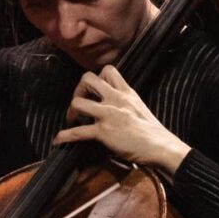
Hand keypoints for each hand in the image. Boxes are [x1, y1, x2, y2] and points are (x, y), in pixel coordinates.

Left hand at [52, 66, 189, 171]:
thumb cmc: (152, 131)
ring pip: (77, 103)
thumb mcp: (139, 107)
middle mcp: (115, 99)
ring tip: (71, 120)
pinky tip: (58, 140)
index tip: (94, 91)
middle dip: (78, 89)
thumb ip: (125, 102)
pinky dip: (64, 136)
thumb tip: (113, 105)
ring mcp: (108, 114)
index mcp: (126, 92)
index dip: (96, 78)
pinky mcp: (103, 132)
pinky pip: (77, 132)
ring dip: (70, 111)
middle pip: (87, 79)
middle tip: (79, 103)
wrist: (160, 146)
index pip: (108, 70)